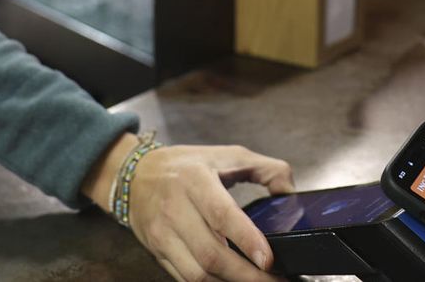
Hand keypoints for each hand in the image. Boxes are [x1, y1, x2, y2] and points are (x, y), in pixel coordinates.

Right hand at [87, 137, 294, 281]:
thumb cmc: (185, 166)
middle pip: (211, 255)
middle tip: (277, 280)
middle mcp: (175, 209)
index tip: (269, 259)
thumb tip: (290, 192)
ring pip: (198, 274)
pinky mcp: (158, 252)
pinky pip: (186, 279)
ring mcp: (163, 235)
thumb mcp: (226, 155)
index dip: (247, 240)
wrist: (134, 175)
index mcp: (194, 180)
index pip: (221, 215)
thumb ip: (265, 168)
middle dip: (248, 276)